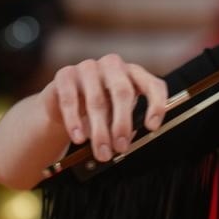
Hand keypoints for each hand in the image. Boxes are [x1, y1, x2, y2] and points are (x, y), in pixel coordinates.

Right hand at [41, 54, 169, 161]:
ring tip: (101, 152)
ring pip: (96, 100)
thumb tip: (125, 143)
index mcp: (133, 74)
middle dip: (123, 123)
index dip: (156, 104)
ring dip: (99, 130)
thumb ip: (125, 125)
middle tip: (121, 147)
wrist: (63, 104)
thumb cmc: (99, 109)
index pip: (153, 84)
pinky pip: (70, 99)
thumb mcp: (117, 116)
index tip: (152, 127)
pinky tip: (78, 138)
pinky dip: (74, 121)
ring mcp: (88, 67)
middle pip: (122, 91)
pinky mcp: (65, 75)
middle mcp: (113, 66)